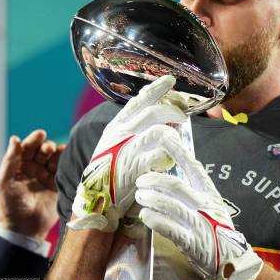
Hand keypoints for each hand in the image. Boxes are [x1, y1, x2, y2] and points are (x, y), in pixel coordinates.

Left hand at [0, 130, 64, 239]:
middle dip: (46, 146)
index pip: (27, 147)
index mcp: (19, 166)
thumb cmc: (10, 205)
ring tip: (57, 155)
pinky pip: (65, 168)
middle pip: (43, 150)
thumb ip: (10, 160)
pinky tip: (69, 158)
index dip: (33, 139)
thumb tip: (14, 138)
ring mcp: (47, 175)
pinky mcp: (59, 183)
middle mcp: (34, 168)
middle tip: (48, 149)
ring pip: (55, 158)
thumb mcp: (4, 181)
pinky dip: (68, 162)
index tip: (41, 133)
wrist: (25, 228)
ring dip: (57, 153)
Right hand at [68, 75, 188, 231]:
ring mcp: (128, 150)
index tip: (170, 79)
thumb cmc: (109, 171)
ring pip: (160, 132)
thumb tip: (154, 114)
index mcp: (116, 126)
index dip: (155, 88)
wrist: (96, 200)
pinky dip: (169, 157)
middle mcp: (121, 134)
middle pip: (153, 112)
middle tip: (184, 116)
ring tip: (177, 140)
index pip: (138, 100)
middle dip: (173, 111)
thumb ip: (130, 129)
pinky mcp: (135, 168)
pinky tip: (170, 161)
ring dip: (173, 135)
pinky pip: (160, 156)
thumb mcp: (113, 143)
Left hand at [135, 152, 262, 279]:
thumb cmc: (217, 229)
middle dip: (155, 180)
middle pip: (177, 186)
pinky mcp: (193, 243)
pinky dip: (156, 220)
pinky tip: (146, 216)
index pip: (194, 167)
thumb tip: (174, 173)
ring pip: (171, 206)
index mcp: (210, 193)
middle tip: (140, 179)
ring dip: (151, 199)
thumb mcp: (211, 205)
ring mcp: (200, 224)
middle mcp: (205, 206)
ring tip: (140, 196)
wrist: (232, 260)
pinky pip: (171, 228)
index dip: (179, 151)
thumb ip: (195, 191)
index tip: (165, 136)